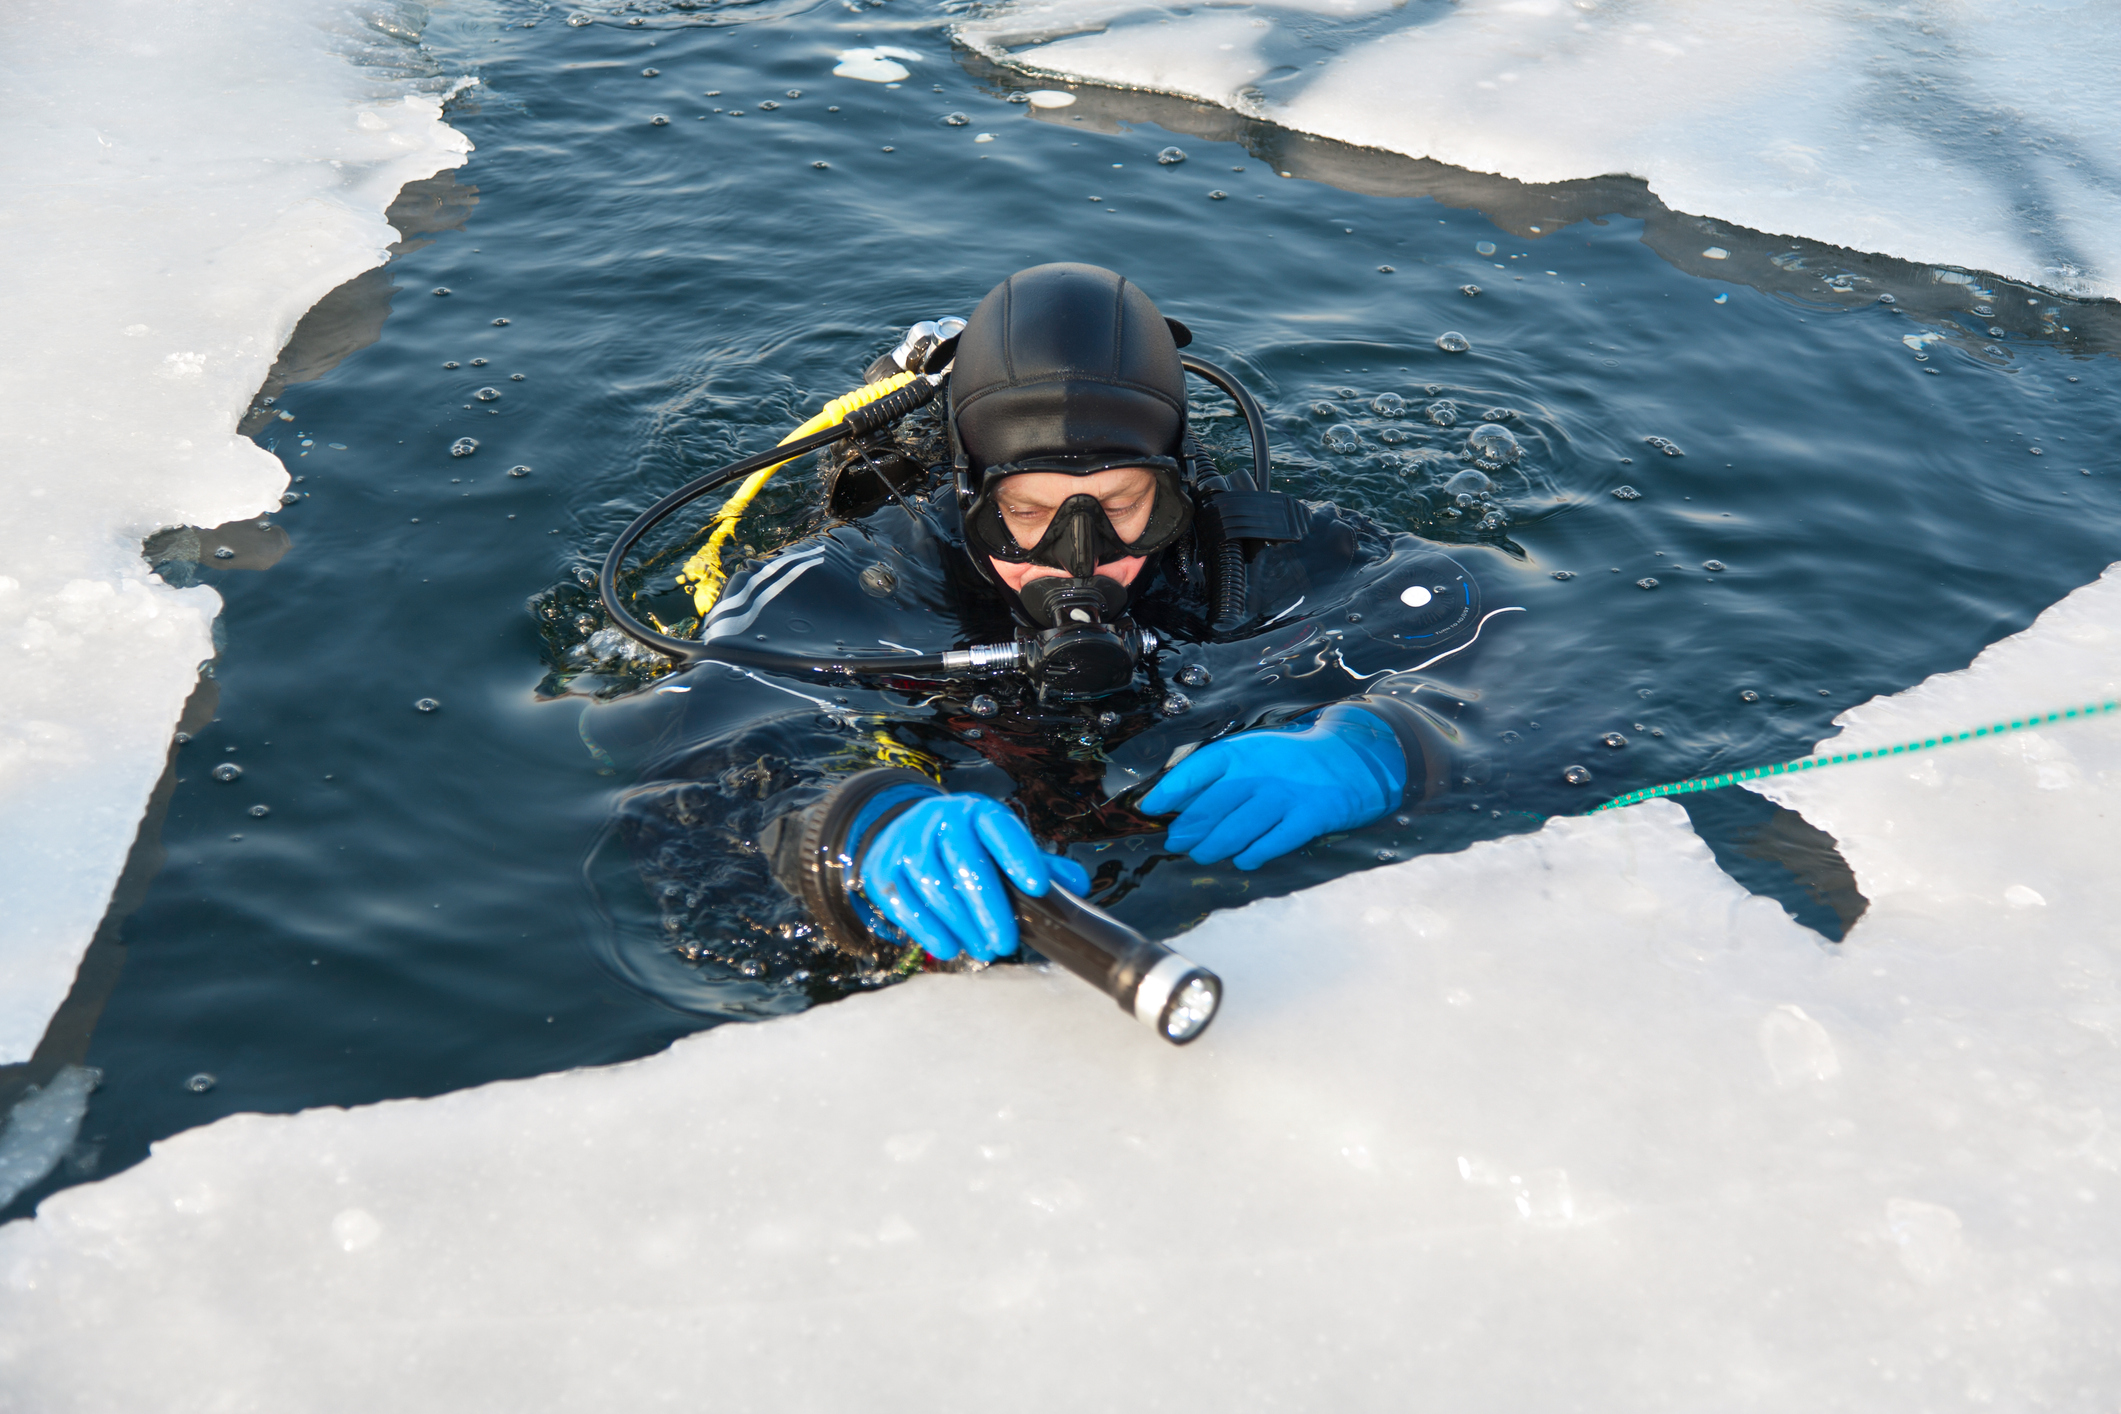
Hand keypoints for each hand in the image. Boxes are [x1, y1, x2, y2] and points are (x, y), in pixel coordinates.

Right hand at [858, 794, 1091, 961]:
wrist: (905, 833)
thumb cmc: (969, 848)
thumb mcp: (1000, 847)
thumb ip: (1039, 864)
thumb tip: (1079, 887)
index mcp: (977, 812)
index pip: (1001, 829)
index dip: (1019, 855)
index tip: (1038, 886)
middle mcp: (941, 820)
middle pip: (965, 862)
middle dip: (989, 907)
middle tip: (1007, 943)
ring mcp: (907, 842)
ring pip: (933, 884)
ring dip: (961, 924)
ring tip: (985, 951)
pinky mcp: (883, 868)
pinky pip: (903, 901)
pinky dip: (926, 928)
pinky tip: (950, 948)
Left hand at [1140, 704, 1405, 869]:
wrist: (1351, 760)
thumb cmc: (1291, 761)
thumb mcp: (1252, 752)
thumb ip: (1216, 773)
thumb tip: (1173, 803)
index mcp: (1241, 751)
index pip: (1194, 771)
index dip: (1168, 792)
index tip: (1149, 809)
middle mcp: (1259, 771)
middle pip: (1209, 810)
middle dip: (1188, 831)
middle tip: (1179, 843)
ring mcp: (1283, 796)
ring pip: (1233, 833)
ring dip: (1212, 849)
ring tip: (1204, 854)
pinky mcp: (1306, 819)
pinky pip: (1268, 846)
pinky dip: (1250, 856)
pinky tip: (1243, 858)